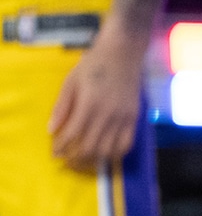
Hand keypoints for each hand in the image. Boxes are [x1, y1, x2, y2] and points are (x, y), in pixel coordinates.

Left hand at [48, 33, 144, 169]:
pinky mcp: (134, 118)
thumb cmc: (93, 64)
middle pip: (91, 147)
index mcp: (90, 104)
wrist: (123, 54)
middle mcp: (108, 114)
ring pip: (109, 149)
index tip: (55, 153)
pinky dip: (115, 154)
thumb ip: (62, 107)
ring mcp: (123, 117)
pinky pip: (126, 144)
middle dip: (76, 159)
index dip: (62, 147)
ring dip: (94, 160)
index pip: (73, 134)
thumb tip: (52, 129)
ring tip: (84, 161)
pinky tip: (106, 155)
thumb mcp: (70, 81)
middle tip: (68, 162)